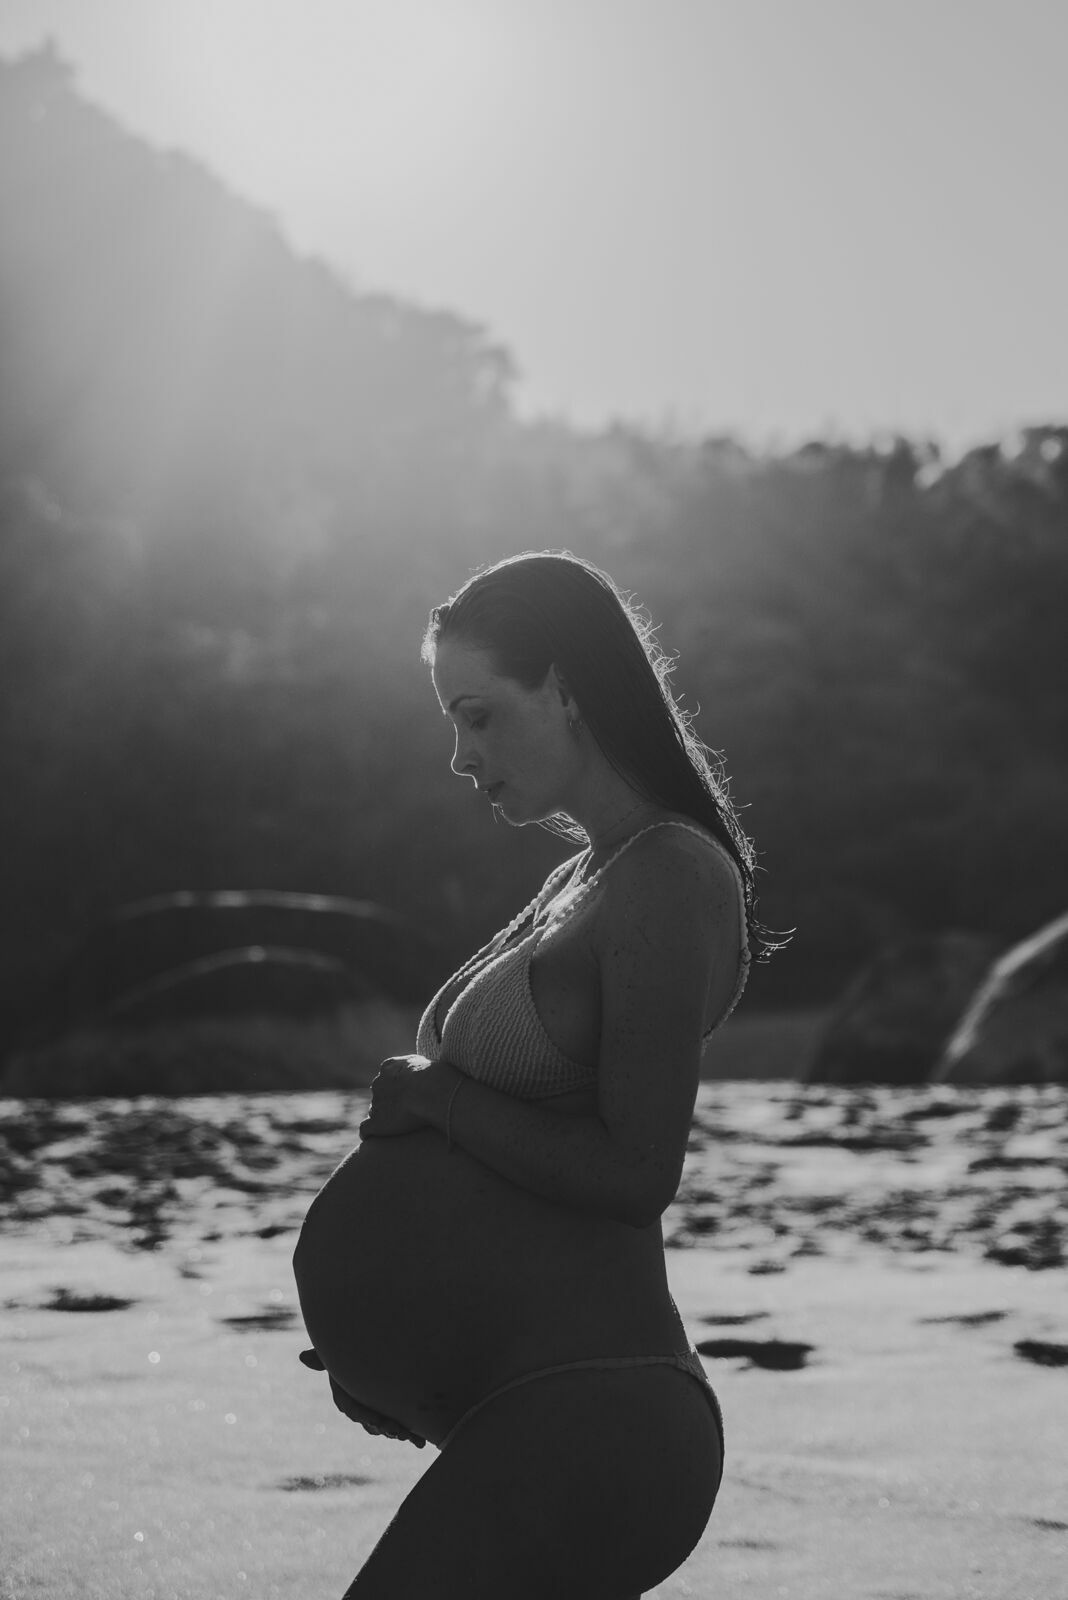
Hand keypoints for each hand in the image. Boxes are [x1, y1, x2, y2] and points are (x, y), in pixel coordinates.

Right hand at [298, 1349, 424, 1447]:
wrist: (380, 1346)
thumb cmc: (353, 1348)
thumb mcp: (340, 1352)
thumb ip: (324, 1357)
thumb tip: (302, 1357)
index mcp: (349, 1396)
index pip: (354, 1410)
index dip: (365, 1416)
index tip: (376, 1420)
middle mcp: (364, 1407)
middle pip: (372, 1423)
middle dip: (384, 1428)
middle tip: (396, 1430)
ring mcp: (382, 1410)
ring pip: (388, 1428)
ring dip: (399, 1433)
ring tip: (408, 1435)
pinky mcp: (398, 1411)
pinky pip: (405, 1426)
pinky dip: (413, 1437)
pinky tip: (422, 1444)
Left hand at [360, 1054, 438, 1139]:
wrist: (430, 1091)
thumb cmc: (437, 1078)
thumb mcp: (429, 1065)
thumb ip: (421, 1069)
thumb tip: (428, 1076)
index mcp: (389, 1067)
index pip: (387, 1078)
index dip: (396, 1088)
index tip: (407, 1096)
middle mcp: (378, 1083)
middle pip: (379, 1095)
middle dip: (389, 1103)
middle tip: (406, 1113)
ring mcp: (376, 1103)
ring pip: (375, 1112)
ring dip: (384, 1119)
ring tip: (399, 1128)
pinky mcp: (377, 1123)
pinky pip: (365, 1129)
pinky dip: (370, 1134)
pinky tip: (376, 1139)